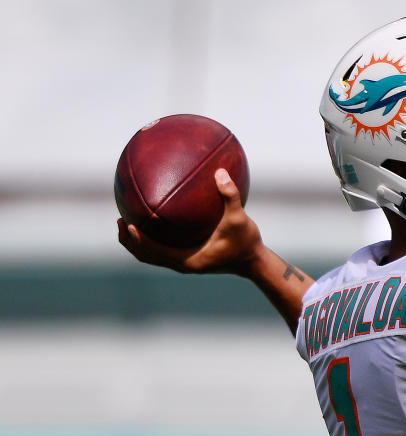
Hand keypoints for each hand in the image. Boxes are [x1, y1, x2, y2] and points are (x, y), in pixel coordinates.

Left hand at [118, 169, 263, 275]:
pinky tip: (155, 220)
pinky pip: (163, 250)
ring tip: (128, 221)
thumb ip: (230, 196)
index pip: (154, 252)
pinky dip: (153, 239)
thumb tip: (220, 171)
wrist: (254, 261)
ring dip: (138, 242)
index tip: (127, 221)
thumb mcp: (240, 219)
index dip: (137, 238)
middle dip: (130, 240)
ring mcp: (184, 262)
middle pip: (145, 256)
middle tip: (120, 219)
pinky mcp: (189, 258)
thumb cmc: (246, 242)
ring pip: (152, 255)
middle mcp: (182, 264)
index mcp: (188, 260)